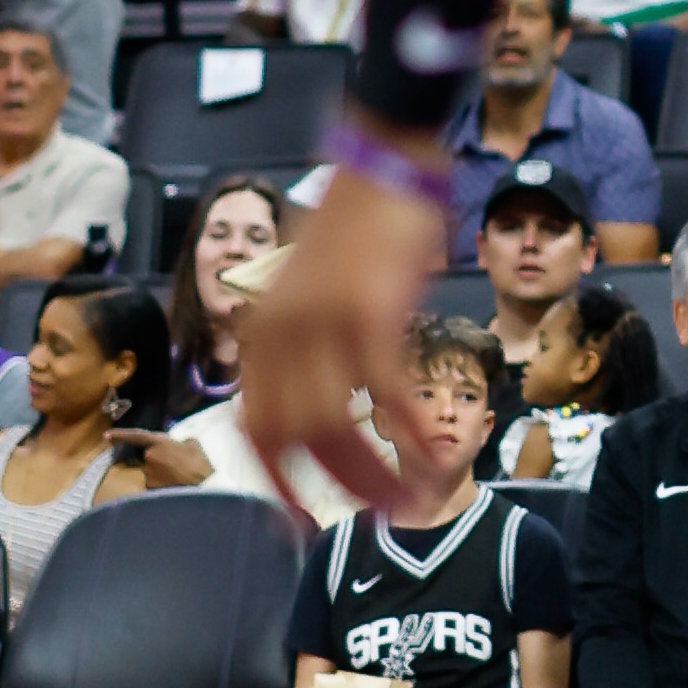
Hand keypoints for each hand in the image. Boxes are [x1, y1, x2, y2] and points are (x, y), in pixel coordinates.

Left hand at [233, 151, 446, 517]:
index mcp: (262, 335)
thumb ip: (307, 344)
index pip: (255, 429)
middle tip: (369, 519)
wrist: (383, 167)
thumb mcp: (311, 293)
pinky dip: (409, 431)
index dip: (275, 483)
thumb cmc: (357, 230)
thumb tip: (324, 400)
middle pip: (296, 439)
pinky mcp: (370, 314)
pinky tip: (432, 454)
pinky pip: (386, 393)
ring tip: (407, 498)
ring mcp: (323, 326)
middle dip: (335, 489)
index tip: (297, 521)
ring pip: (338, 427)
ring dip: (375, 473)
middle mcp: (282, 336)